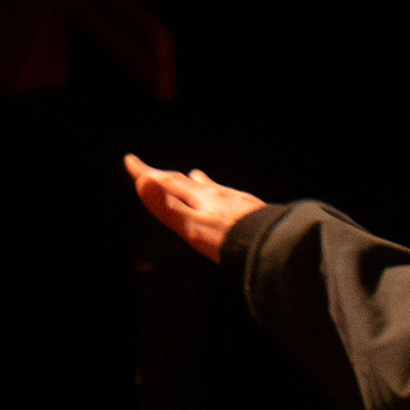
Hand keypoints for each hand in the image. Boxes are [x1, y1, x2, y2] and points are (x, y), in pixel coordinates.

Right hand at [125, 154, 264, 259]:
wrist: (279, 248)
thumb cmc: (234, 242)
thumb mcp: (194, 227)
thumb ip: (169, 207)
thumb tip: (142, 182)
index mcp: (202, 198)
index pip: (169, 183)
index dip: (147, 174)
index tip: (130, 161)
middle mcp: (220, 196)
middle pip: (189, 184)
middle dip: (168, 177)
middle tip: (154, 171)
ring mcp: (241, 204)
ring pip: (215, 189)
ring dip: (199, 183)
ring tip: (195, 176)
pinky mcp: (258, 215)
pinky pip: (235, 200)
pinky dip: (224, 197)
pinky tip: (234, 202)